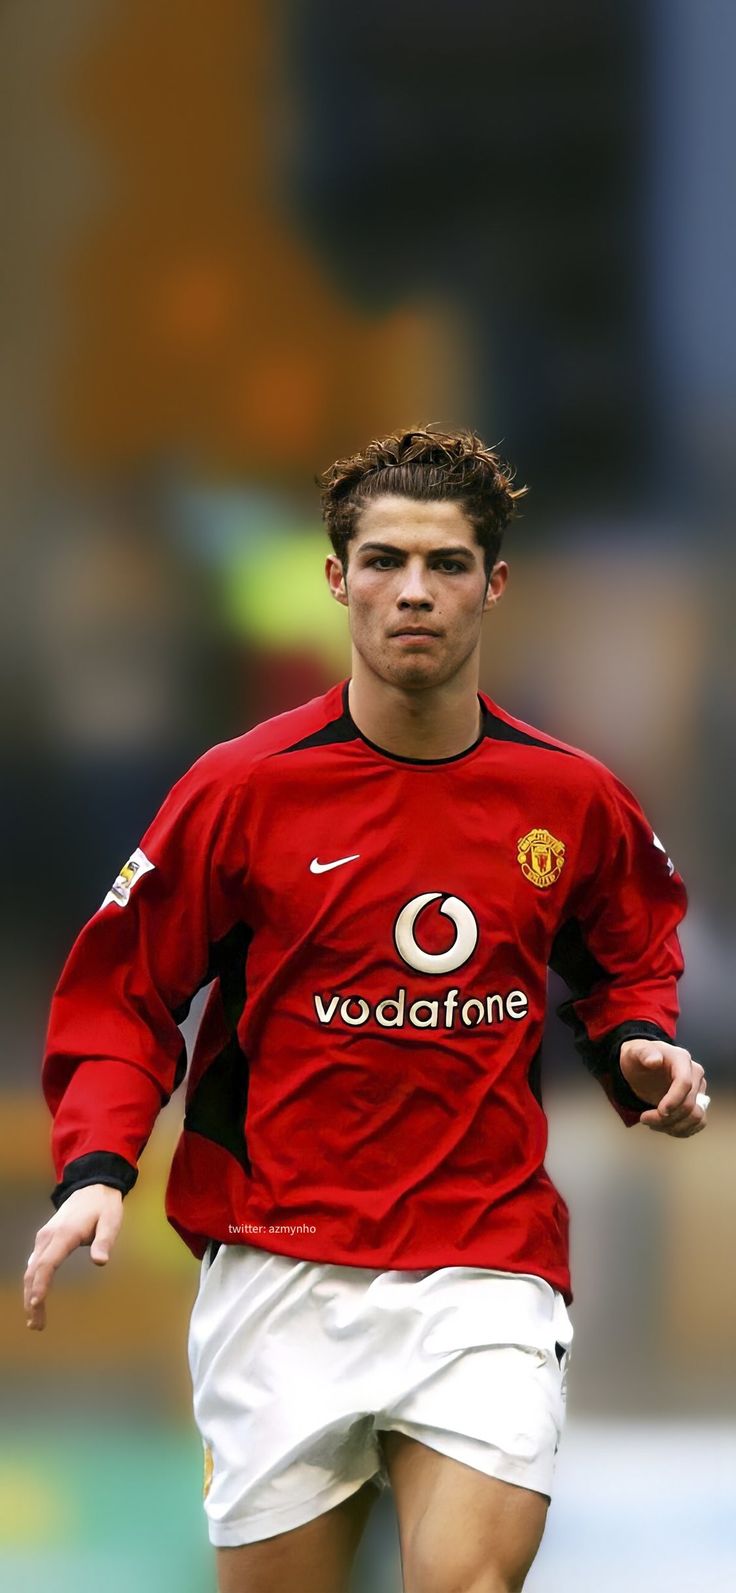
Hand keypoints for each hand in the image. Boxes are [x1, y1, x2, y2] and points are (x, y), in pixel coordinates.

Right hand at [24, 1184, 123, 1331]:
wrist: (92, 1186)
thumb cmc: (104, 1206)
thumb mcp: (111, 1221)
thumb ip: (105, 1241)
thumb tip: (100, 1262)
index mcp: (64, 1234)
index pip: (47, 1264)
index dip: (40, 1285)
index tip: (36, 1304)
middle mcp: (48, 1237)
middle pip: (33, 1272)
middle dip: (32, 1300)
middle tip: (36, 1325)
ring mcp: (44, 1238)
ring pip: (30, 1270)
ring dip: (30, 1294)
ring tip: (35, 1320)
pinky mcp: (45, 1240)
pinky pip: (34, 1265)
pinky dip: (32, 1283)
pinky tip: (35, 1297)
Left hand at [619, 1038, 707, 1136]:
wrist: (641, 1067)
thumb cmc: (639, 1058)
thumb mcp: (636, 1052)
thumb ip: (644, 1054)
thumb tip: (654, 1060)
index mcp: (681, 1059)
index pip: (685, 1083)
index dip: (674, 1100)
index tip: (659, 1111)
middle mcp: (695, 1075)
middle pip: (689, 1105)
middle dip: (666, 1117)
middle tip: (644, 1118)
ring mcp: (698, 1090)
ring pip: (696, 1117)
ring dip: (674, 1126)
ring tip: (652, 1124)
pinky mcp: (697, 1104)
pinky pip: (697, 1123)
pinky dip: (680, 1130)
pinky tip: (663, 1127)